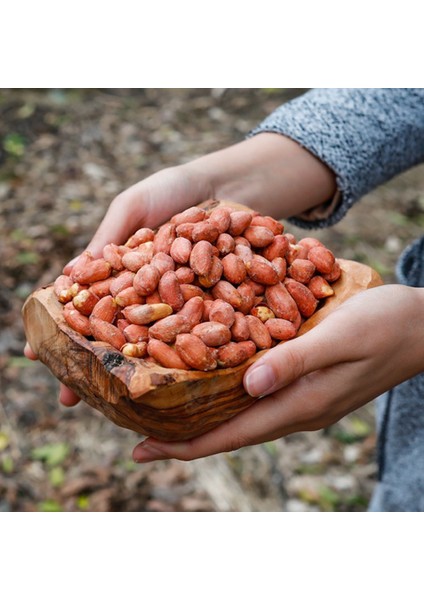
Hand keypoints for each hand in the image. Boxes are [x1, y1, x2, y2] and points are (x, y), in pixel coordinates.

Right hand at [24, 163, 213, 404]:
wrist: (222, 187)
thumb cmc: (168, 191)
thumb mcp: (131, 207)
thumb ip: (107, 238)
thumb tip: (69, 274)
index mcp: (118, 274)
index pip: (84, 306)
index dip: (60, 329)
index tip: (34, 351)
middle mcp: (143, 296)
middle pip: (113, 335)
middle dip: (90, 365)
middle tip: (67, 398)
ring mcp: (175, 305)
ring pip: (149, 344)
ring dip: (128, 373)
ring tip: (108, 401)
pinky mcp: (208, 306)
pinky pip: (192, 333)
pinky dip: (179, 355)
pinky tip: (166, 383)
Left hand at [132, 284, 423, 461]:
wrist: (423, 325)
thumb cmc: (386, 325)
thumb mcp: (340, 336)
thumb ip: (296, 361)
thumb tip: (248, 385)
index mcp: (301, 404)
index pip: (231, 435)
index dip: (184, 446)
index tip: (142, 450)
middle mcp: (297, 408)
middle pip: (229, 431)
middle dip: (183, 435)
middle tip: (138, 428)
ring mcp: (303, 397)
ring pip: (241, 414)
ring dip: (202, 415)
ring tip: (163, 407)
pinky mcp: (306, 381)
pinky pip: (256, 395)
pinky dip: (225, 393)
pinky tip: (210, 377)